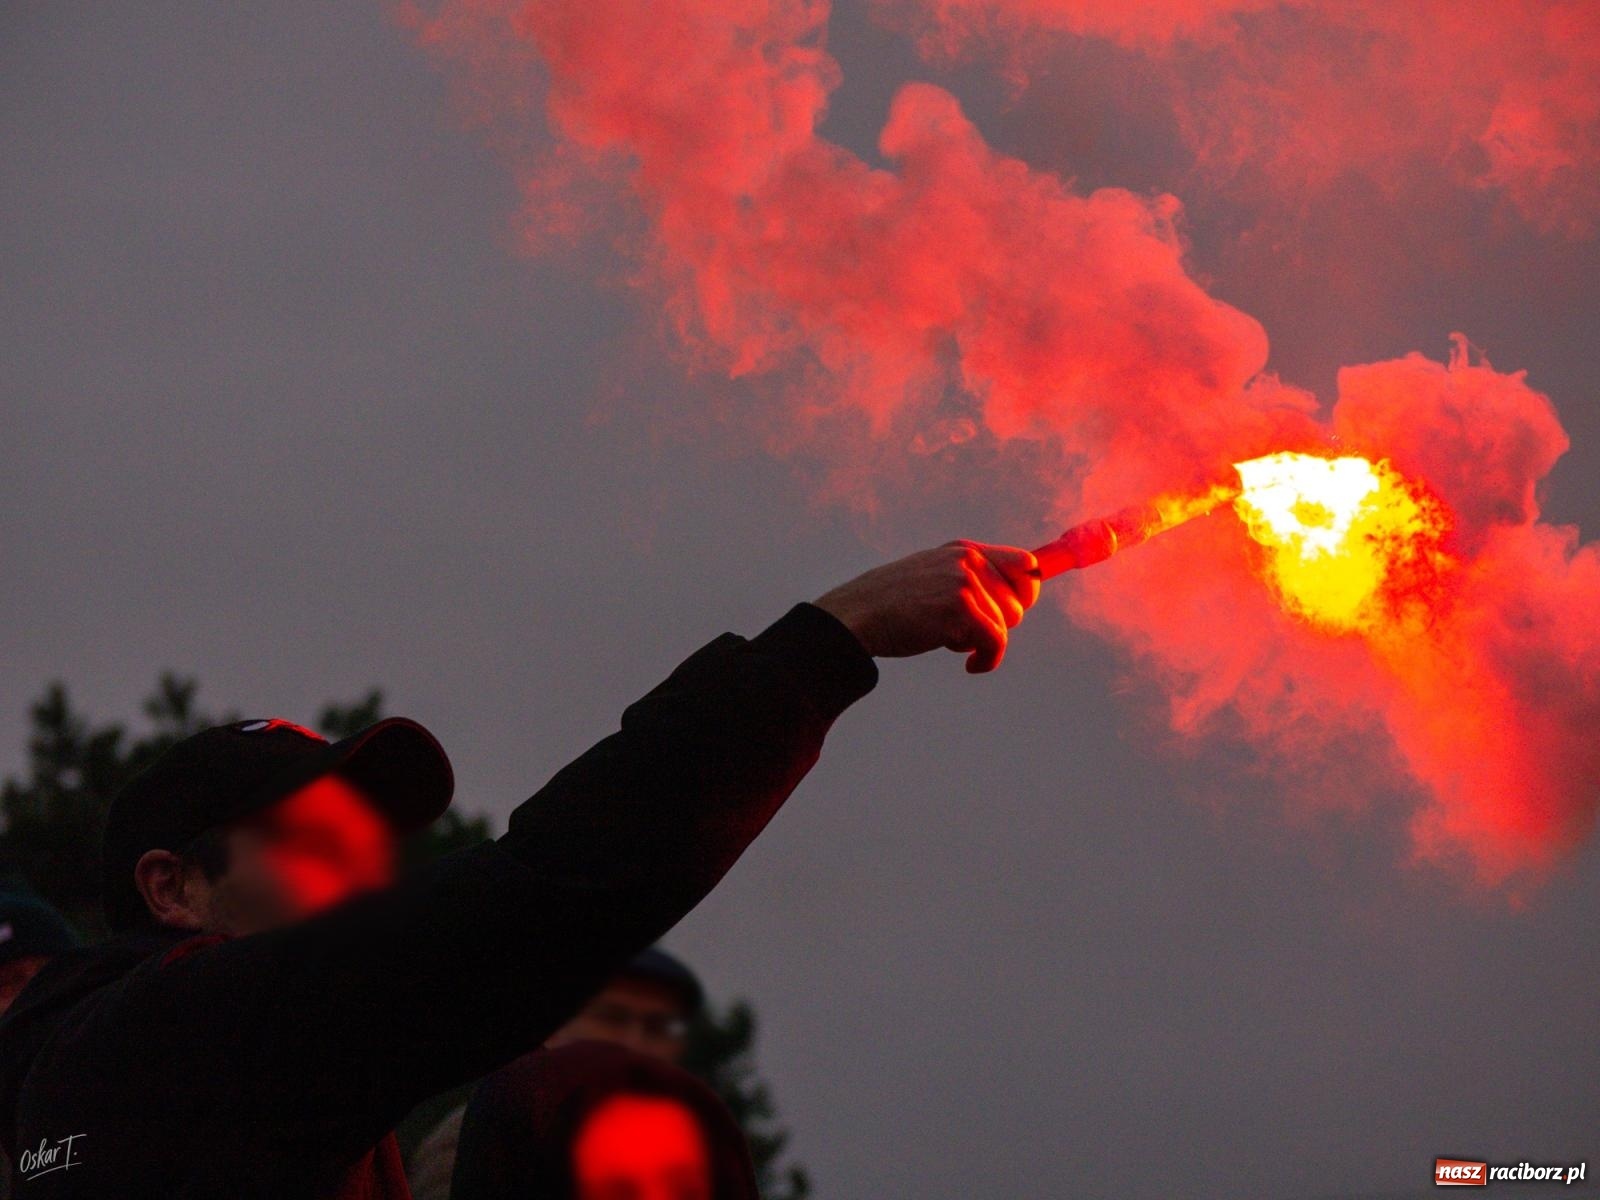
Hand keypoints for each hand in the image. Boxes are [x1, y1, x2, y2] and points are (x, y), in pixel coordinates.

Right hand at [814, 541, 1040, 672]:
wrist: (854, 617)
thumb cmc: (890, 607)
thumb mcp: (931, 578)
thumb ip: (967, 581)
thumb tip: (1017, 603)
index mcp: (962, 550)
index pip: (1025, 563)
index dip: (1027, 590)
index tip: (1021, 608)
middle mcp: (967, 560)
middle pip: (1019, 603)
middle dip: (995, 624)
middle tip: (960, 631)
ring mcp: (964, 582)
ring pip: (1006, 625)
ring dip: (982, 642)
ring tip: (947, 639)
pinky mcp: (960, 608)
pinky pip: (997, 643)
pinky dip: (987, 661)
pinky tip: (970, 667)